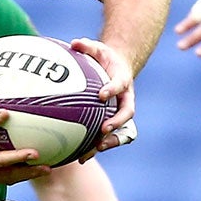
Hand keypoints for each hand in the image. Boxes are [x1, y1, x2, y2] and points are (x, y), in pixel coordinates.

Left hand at [70, 36, 134, 155]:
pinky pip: (107, 138)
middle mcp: (125, 99)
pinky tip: (80, 158)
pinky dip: (96, 148)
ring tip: (92, 151)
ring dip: (108, 142)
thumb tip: (74, 43)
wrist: (117, 68)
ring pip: (120, 131)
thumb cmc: (104, 58)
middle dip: (116, 123)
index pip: (119, 85)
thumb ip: (87, 46)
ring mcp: (120, 113)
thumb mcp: (97, 48)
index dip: (112, 90)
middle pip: (126, 114)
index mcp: (123, 81)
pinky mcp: (112, 122)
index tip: (102, 94)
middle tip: (103, 130)